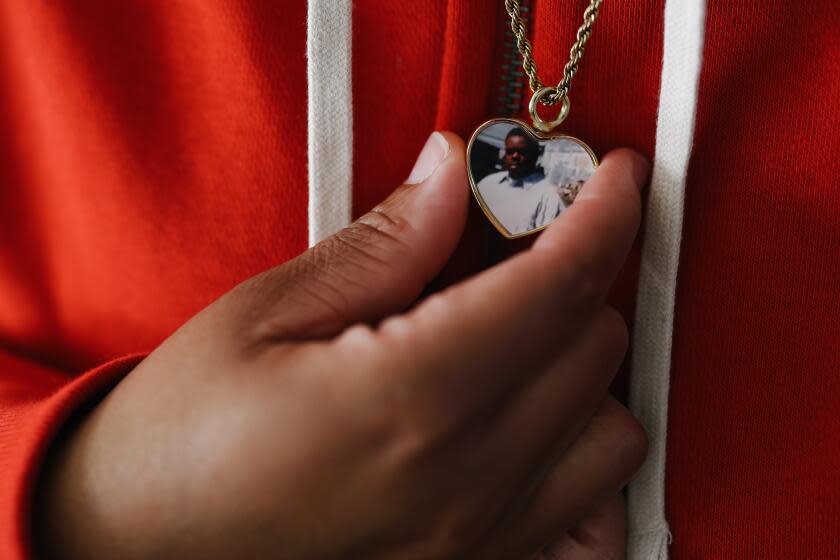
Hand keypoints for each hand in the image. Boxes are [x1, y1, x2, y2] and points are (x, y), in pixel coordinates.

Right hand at [35, 132, 648, 559]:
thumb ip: (383, 245)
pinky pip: (592, 520)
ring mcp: (479, 540)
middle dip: (573, 277)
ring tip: (513, 339)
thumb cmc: (185, 432)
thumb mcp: (265, 315)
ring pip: (610, 429)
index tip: (616, 176)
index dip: (601, 215)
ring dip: (578, 367)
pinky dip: (581, 460)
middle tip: (518, 247)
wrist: (142, 544)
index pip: (555, 287)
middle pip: (591, 348)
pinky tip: (532, 432)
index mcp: (409, 398)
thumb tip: (453, 173)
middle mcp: (464, 480)